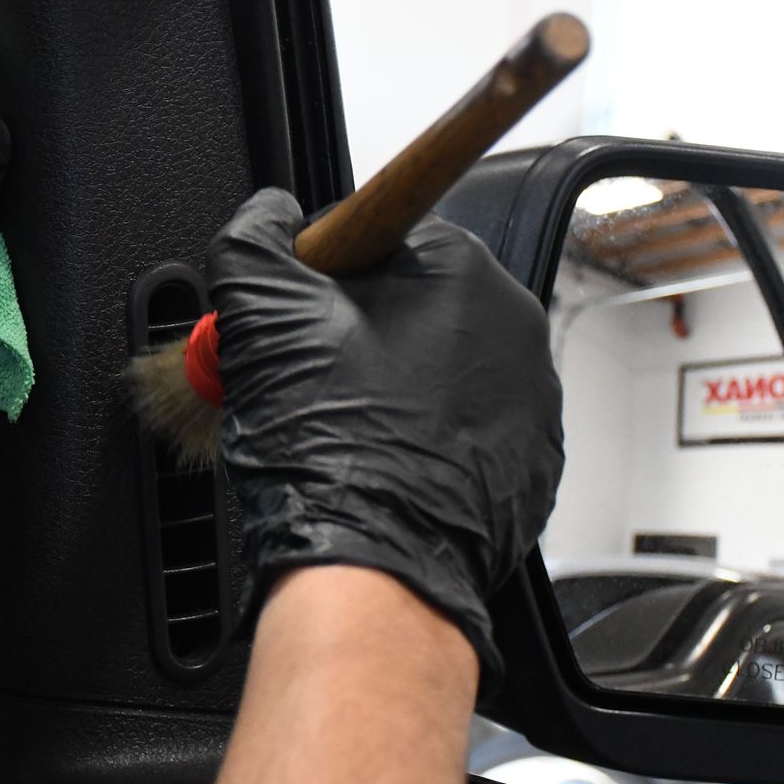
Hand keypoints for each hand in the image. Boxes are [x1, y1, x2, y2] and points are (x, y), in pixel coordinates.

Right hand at [206, 188, 563, 685]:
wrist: (374, 568)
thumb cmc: (329, 447)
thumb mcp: (257, 309)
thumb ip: (253, 235)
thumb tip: (265, 215)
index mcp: (459, 269)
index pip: (378, 242)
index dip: (319, 282)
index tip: (294, 325)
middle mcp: (513, 328)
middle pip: (412, 306)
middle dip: (356, 337)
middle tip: (306, 385)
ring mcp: (530, 402)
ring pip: (437, 372)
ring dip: (390, 390)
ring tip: (341, 434)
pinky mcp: (529, 466)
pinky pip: (463, 433)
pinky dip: (422, 442)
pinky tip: (379, 466)